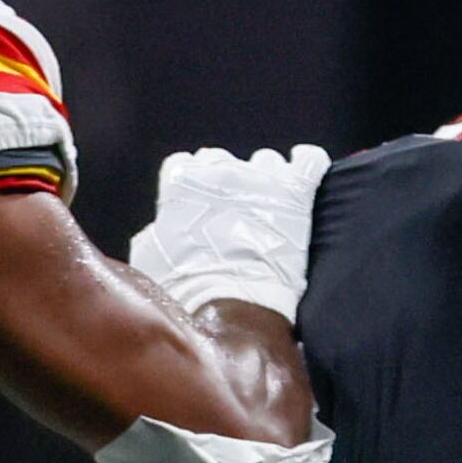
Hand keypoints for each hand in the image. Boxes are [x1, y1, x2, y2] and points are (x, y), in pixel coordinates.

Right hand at [130, 145, 329, 320]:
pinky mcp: (296, 190)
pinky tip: (310, 171)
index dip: (198, 183)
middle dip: (232, 182)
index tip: (206, 202)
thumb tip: (162, 227)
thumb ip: (159, 228)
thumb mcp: (151, 253)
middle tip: (242, 212)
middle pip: (226, 162)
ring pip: (266, 161)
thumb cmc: (185, 287)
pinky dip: (310, 163)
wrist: (232, 301)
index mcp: (180, 180)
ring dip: (270, 178)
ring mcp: (259, 177)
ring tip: (277, 205)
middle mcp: (219, 170)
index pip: (187, 164)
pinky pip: (310, 161)